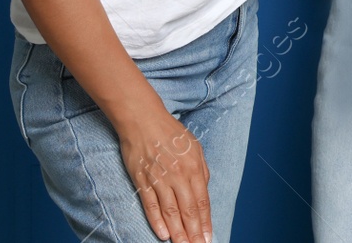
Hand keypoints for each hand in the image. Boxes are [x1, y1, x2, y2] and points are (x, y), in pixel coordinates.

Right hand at [118, 106, 211, 242]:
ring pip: (171, 212)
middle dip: (194, 233)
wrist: (144, 120)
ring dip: (178, 233)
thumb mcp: (195, 147)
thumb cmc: (171, 133)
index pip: (202, 202)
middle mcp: (179, 176)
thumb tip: (204, 190)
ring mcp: (160, 180)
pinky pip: (151, 206)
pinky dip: (157, 222)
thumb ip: (202, 170)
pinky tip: (163, 234)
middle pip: (188, 211)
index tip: (209, 237)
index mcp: (195, 168)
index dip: (206, 222)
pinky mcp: (142, 181)